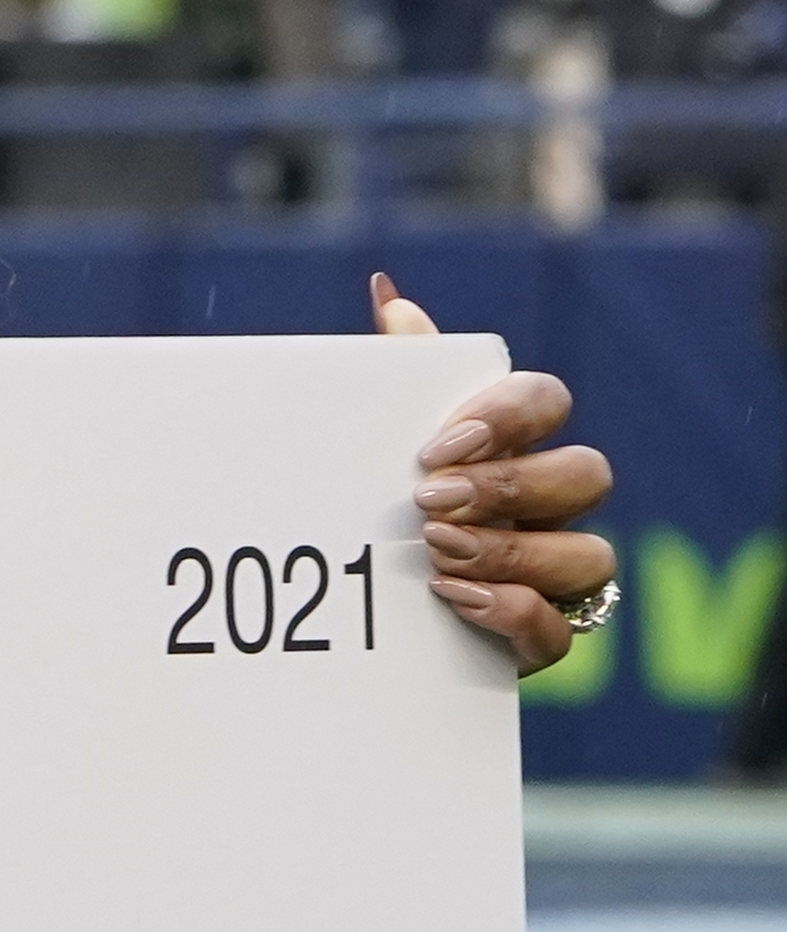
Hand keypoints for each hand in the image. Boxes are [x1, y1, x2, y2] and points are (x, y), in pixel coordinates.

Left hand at [373, 275, 616, 673]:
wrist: (340, 607)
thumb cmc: (371, 504)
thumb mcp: (372, 443)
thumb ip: (395, 377)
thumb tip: (388, 294)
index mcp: (510, 444)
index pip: (548, 400)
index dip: (507, 416)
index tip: (435, 444)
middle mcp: (547, 504)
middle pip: (586, 474)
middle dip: (510, 485)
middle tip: (428, 500)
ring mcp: (552, 571)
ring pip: (590, 556)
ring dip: (513, 551)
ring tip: (435, 552)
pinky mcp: (538, 637)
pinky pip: (563, 631)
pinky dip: (516, 612)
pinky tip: (455, 598)